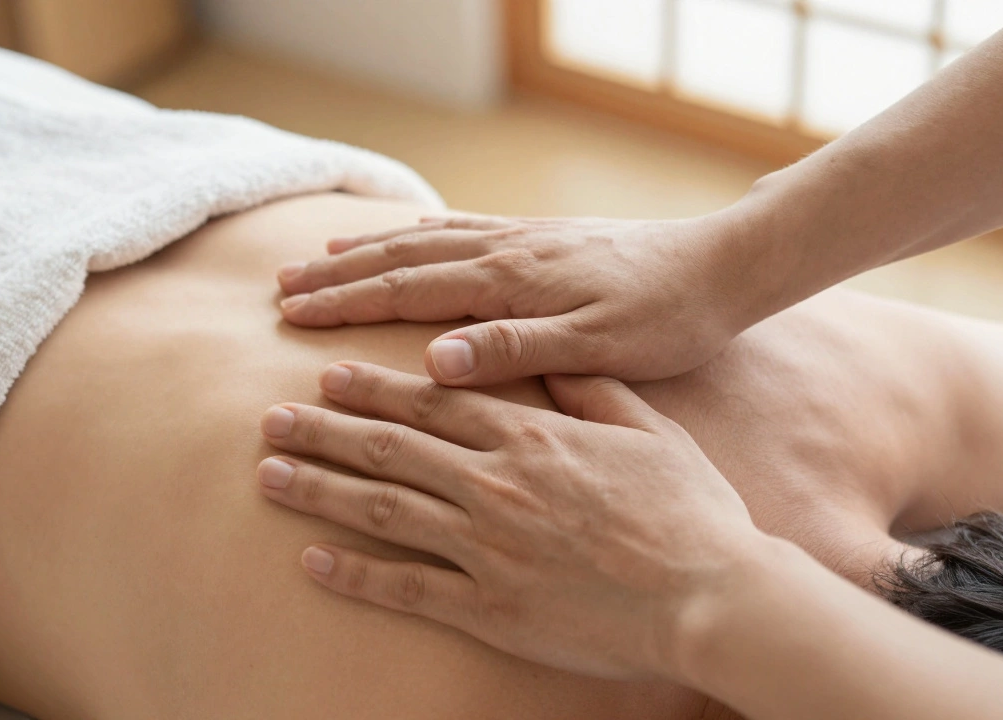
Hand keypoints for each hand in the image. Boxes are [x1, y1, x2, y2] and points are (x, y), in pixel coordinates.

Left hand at [256, 362, 761, 681]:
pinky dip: (355, 573)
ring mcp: (487, 546)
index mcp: (530, 437)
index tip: (327, 375)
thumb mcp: (647, 429)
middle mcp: (495, 483)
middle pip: (389, 448)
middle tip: (270, 417)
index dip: (373, 387)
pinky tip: (312, 560)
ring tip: (267, 475)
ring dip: (319, 489)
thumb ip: (589, 390)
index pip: (432, 402)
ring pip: (382, 508)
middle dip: (323, 430)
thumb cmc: (689, 510)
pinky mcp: (491, 606)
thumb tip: (547, 358)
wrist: (711, 595)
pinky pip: (406, 587)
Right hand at [275, 214, 752, 386]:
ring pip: (428, 237)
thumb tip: (435, 360)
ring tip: (321, 252)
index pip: (408, 289)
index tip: (290, 314)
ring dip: (369, 247)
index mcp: (511, 282)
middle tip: (281, 285)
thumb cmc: (666, 318)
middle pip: (403, 256)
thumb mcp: (597, 347)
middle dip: (338, 272)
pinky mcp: (543, 238)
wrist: (721, 267)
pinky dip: (421, 231)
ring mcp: (524, 239)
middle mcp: (508, 251)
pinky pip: (464, 227)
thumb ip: (516, 350)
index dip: (345, 303)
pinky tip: (409, 234)